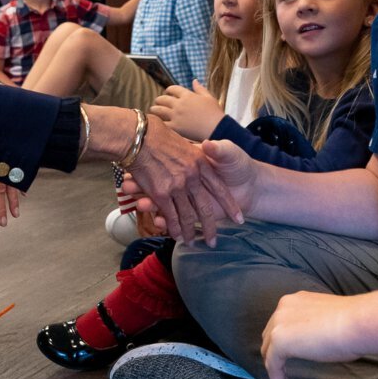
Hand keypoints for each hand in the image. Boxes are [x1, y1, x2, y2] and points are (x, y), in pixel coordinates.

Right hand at [122, 117, 241, 246]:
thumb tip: (211, 155)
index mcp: (202, 163)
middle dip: (211, 227)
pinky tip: (176, 235)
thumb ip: (204, 152)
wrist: (138, 135)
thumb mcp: (189, 142)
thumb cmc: (160, 136)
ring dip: (190, 231)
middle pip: (206, 207)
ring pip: (187, 215)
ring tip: (193, 243)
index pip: (220, 188)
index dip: (230, 204)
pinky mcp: (162, 193)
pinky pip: (171, 215)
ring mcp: (178, 186)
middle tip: (213, 242)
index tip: (239, 219)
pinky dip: (173, 227)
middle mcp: (193, 176)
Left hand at [148, 80, 224, 141]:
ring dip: (154, 109)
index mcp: (187, 95)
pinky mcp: (175, 127)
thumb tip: (194, 80)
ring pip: (159, 110)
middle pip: (163, 99)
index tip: (167, 92)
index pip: (172, 89)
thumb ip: (200, 88)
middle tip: (157, 102)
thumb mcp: (209, 97)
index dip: (168, 90)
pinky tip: (155, 122)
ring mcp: (176, 115)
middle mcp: (179, 104)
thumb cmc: (215, 113)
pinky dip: (157, 122)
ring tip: (152, 110)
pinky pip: (162, 123)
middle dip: (159, 100)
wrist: (217, 128)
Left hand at [261, 291, 362, 378]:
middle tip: (284, 370)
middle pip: (270, 335)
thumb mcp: (327, 319)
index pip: (282, 323)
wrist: (357, 323)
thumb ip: (314, 325)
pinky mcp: (279, 340)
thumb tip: (316, 339)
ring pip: (269, 349)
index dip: (284, 341)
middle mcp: (283, 307)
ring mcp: (279, 323)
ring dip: (274, 367)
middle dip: (274, 353)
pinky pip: (272, 364)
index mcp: (296, 300)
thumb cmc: (351, 322)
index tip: (292, 356)